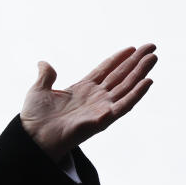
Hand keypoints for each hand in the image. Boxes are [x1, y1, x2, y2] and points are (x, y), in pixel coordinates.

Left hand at [20, 44, 157, 161]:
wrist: (33, 137)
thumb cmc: (35, 118)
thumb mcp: (39, 90)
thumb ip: (46, 76)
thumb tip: (43, 63)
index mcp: (82, 89)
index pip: (105, 70)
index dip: (119, 58)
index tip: (133, 48)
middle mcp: (95, 97)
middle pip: (120, 75)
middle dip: (136, 61)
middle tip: (151, 47)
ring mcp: (100, 108)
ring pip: (126, 87)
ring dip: (141, 73)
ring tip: (153, 58)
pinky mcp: (103, 120)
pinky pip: (124, 106)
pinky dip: (136, 94)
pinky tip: (147, 82)